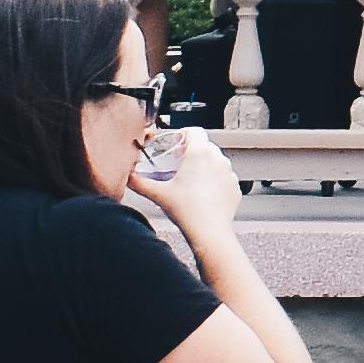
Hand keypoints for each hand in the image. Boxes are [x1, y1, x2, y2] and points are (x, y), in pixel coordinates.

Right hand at [114, 124, 242, 248]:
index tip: (175, 142)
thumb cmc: (187, 210)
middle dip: (191, 152)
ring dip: (204, 166)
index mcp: (199, 153)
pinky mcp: (234, 187)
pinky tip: (203, 193)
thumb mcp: (158, 194)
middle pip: (204, 146)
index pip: (194, 131)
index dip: (183, 134)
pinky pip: (224, 178)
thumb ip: (140, 183)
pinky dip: (214, 181)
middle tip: (178, 163)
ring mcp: (229, 173)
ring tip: (190, 180)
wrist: (209, 231)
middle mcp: (218, 159)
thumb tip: (129, 179)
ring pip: (216, 161)